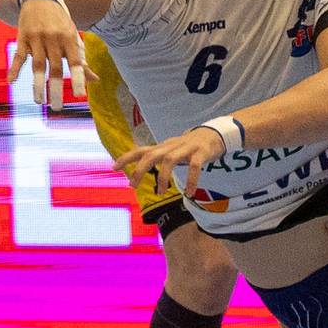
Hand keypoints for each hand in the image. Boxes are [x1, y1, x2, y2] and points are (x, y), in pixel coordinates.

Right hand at [5, 0, 91, 109]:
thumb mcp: (72, 36)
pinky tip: (11, 81)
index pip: (76, 62)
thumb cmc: (60, 21)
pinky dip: (14, 68)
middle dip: (57, 88)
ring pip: (37, 64)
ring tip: (39, 101)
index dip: (79, 78)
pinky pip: (18, 55)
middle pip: (56, 67)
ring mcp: (37, 38)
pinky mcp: (22, 37)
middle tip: (57, 107)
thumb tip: (95, 80)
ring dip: (38, 84)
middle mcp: (54, 38)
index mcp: (69, 38)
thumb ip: (80, 59)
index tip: (81, 95)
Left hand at [115, 124, 229, 198]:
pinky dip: (191, 180)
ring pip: (169, 160)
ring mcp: (186, 148)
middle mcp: (172, 146)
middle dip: (140, 170)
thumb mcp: (170, 150)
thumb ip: (156, 158)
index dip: (126, 158)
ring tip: (160, 192)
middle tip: (133, 186)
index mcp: (163, 147)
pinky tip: (189, 192)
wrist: (214, 134)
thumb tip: (138, 171)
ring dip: (163, 177)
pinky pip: (195, 167)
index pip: (141, 150)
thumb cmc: (188, 146)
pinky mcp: (201, 153)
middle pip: (151, 155)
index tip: (113, 167)